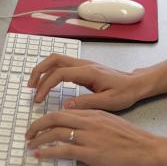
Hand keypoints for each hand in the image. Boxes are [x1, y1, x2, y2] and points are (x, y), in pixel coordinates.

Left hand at [26, 109, 160, 165]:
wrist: (149, 150)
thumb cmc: (134, 140)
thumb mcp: (112, 124)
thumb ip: (95, 124)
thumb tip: (79, 131)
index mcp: (95, 114)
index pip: (64, 111)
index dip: (47, 118)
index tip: (39, 125)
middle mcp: (90, 122)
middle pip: (56, 117)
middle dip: (37, 125)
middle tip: (28, 133)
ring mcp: (90, 137)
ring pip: (56, 132)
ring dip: (39, 138)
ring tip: (30, 145)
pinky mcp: (92, 153)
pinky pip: (64, 150)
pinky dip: (48, 152)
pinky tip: (39, 155)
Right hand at [27, 54, 147, 110]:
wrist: (136, 84)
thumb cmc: (125, 92)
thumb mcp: (108, 102)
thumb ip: (87, 103)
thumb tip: (66, 106)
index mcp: (88, 72)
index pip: (59, 73)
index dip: (46, 85)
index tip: (38, 99)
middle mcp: (84, 64)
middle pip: (54, 59)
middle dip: (38, 72)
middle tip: (30, 88)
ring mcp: (84, 64)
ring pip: (57, 59)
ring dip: (43, 70)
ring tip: (35, 85)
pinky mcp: (84, 68)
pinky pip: (62, 64)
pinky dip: (51, 71)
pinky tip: (48, 83)